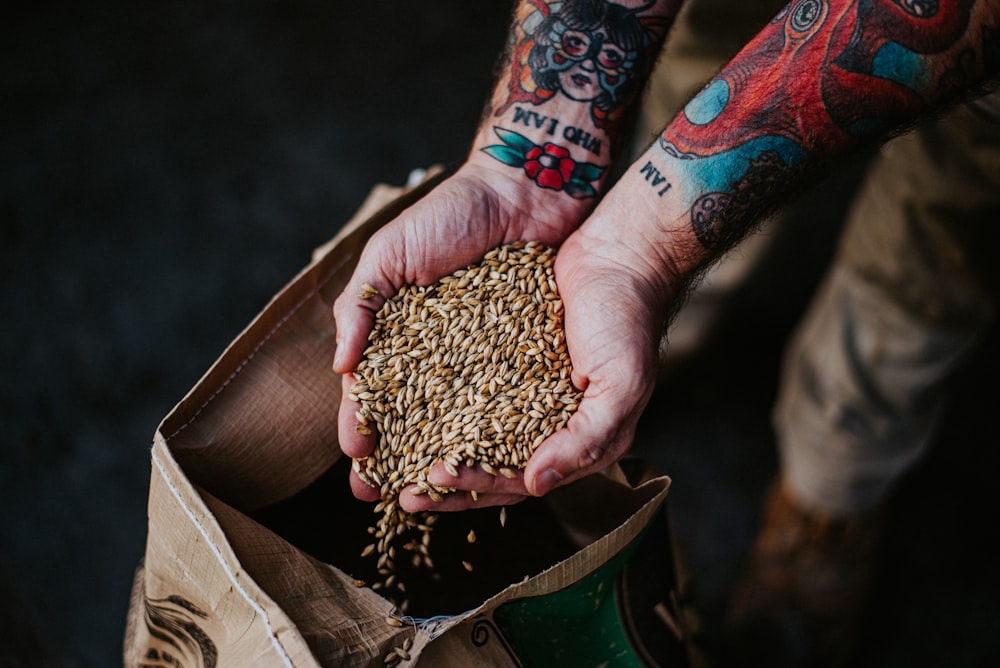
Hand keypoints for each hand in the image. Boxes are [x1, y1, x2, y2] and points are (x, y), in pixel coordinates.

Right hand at [332, 160, 592, 501]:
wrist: (524, 189)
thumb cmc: (451, 214)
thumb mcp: (391, 253)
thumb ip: (360, 304)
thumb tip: (340, 365)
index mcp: (399, 333)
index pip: (372, 391)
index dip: (360, 425)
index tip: (357, 459)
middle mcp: (438, 354)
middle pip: (412, 418)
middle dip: (395, 458)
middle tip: (383, 496)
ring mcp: (481, 358)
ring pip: (458, 420)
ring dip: (441, 457)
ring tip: (431, 492)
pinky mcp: (523, 355)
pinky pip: (507, 401)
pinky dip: (495, 431)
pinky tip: (489, 460)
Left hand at [400, 204, 679, 511]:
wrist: (617, 255)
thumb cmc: (628, 320)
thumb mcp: (621, 386)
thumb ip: (585, 441)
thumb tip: (537, 484)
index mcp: (578, 441)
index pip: (521, 481)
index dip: (478, 486)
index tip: (435, 480)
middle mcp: (547, 423)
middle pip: (490, 465)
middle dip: (447, 482)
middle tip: (401, 490)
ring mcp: (524, 391)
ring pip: (473, 432)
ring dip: (436, 447)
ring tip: (397, 457)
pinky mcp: (506, 359)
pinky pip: (468, 388)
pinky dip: (441, 401)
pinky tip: (411, 404)